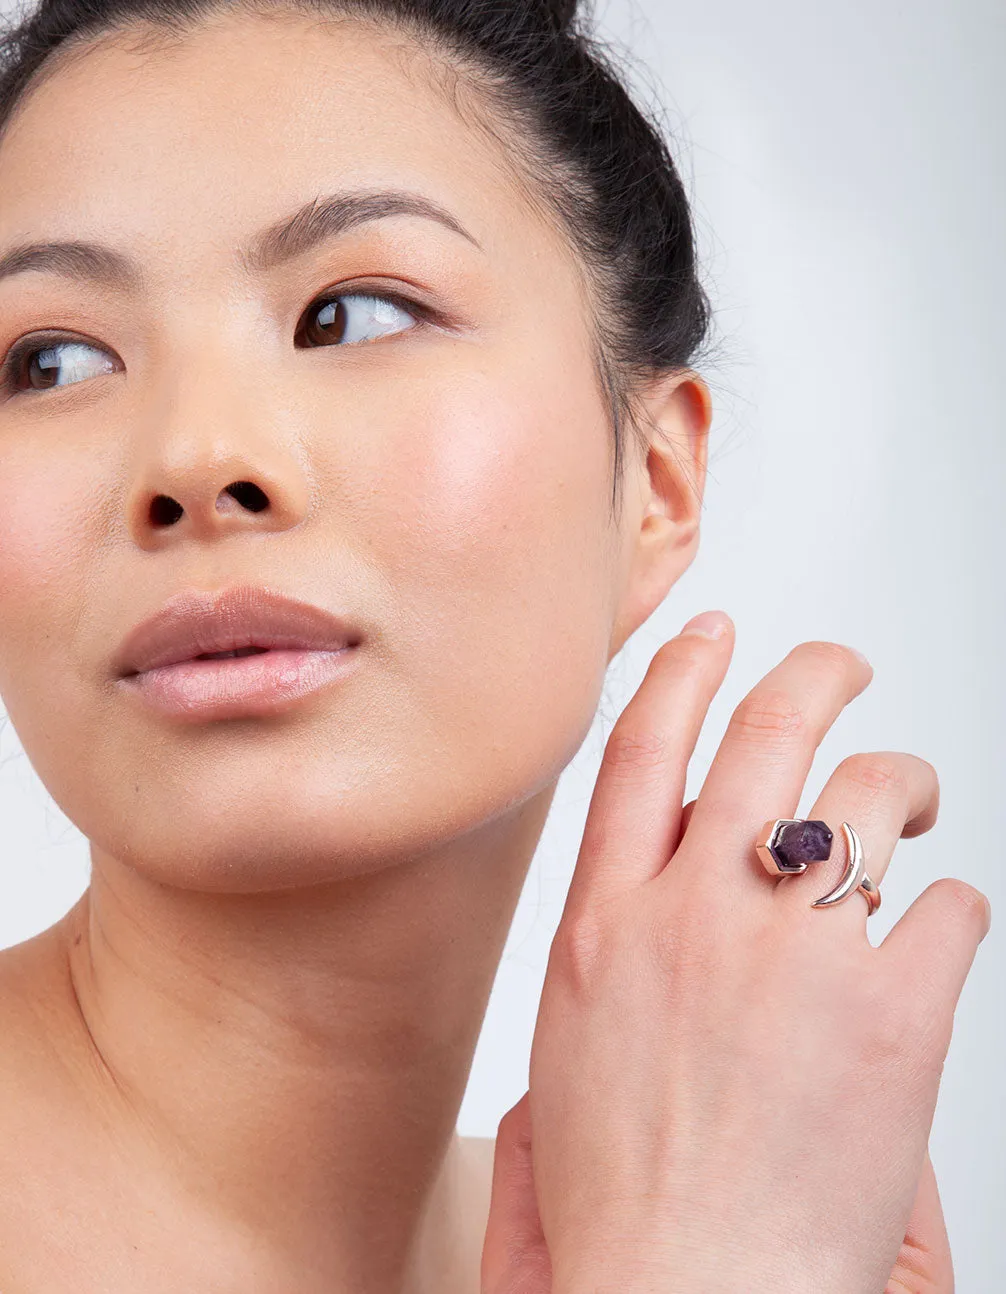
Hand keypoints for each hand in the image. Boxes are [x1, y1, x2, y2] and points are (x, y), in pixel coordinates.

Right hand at [481, 617, 987, 1292]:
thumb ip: (610, 938)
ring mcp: (794, 956)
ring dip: (900, 780)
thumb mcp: (573, 1044)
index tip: (715, 635)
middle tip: (839, 665)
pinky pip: (949, 908)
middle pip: (766, 735)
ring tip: (912, 800)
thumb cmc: (631, 1194)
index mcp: (605, 924)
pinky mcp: (892, 1013)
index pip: (643, 750)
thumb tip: (655, 870)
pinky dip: (949, 912)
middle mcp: (695, 916)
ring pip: (867, 796)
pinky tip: (930, 944)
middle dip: (812, 674)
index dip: (684, 673)